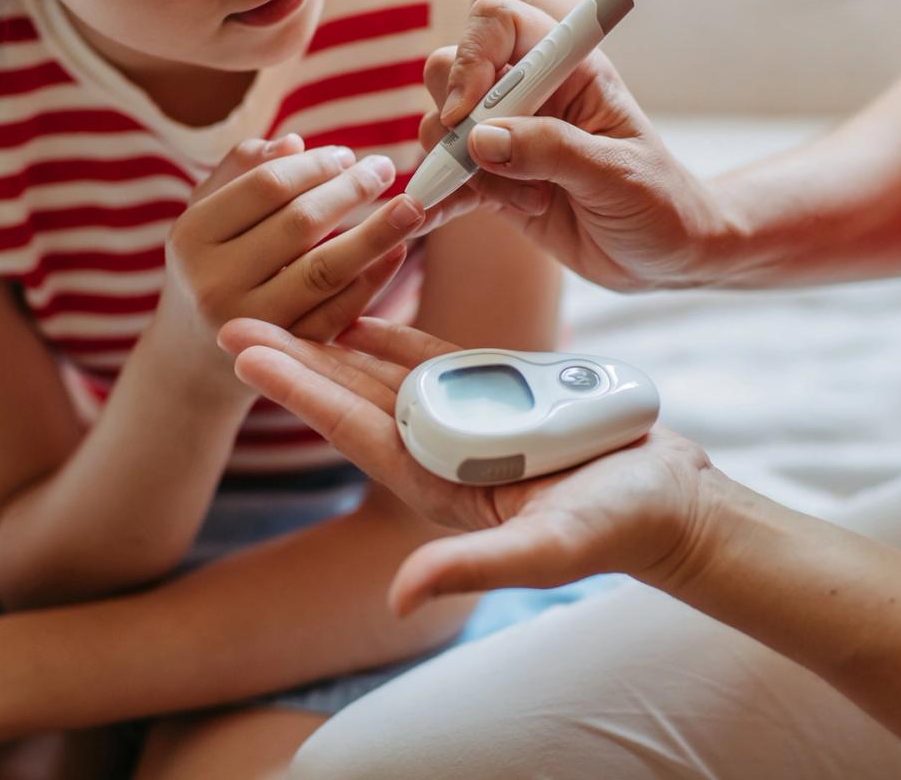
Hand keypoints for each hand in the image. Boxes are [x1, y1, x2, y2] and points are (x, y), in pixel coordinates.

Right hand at [146, 134, 426, 394]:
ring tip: (411, 207)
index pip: (266, 186)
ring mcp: (252, 324)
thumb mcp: (205, 216)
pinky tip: (395, 252)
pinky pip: (338, 313)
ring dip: (375, 234)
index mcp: (192, 236)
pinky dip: (372, 281)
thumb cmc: (206, 267)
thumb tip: (295, 143)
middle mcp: (215, 282)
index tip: (348, 154)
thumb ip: (241, 170)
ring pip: (325, 270)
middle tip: (386, 170)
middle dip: (352, 191)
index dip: (315, 165)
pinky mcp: (286, 354)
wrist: (190, 358)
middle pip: (300, 224)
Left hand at [218, 317, 720, 614]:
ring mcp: (466, 422)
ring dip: (333, 338)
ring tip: (283, 303)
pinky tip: (361, 311)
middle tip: (229, 318)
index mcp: (438, 483)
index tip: (244, 355)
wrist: (670, 502)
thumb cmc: (617, 527)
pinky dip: (396, 334)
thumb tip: (399, 597)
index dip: (297, 389)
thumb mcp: (547, 551)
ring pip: (384, 372)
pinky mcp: (499, 396)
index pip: (352, 427)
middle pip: (350, 394)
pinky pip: (435, 359)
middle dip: (293, 357)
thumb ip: (472, 568)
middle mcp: (440, 450)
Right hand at [415, 0, 723, 291]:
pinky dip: (438, 197)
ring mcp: (506, 136)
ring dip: (467, 171)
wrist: (664, 254)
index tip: (468, 111)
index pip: (499, 22)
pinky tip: (438, 216)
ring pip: (443, 128)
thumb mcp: (615, 175)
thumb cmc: (658, 201)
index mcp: (568, 68)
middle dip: (456, 120)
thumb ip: (550, 151)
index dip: (472, 57)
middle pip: (450, 70)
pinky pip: (446, 178)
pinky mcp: (492, 180)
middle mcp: (530, 92)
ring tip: (531, 201)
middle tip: (487, 164)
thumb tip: (479, 139)